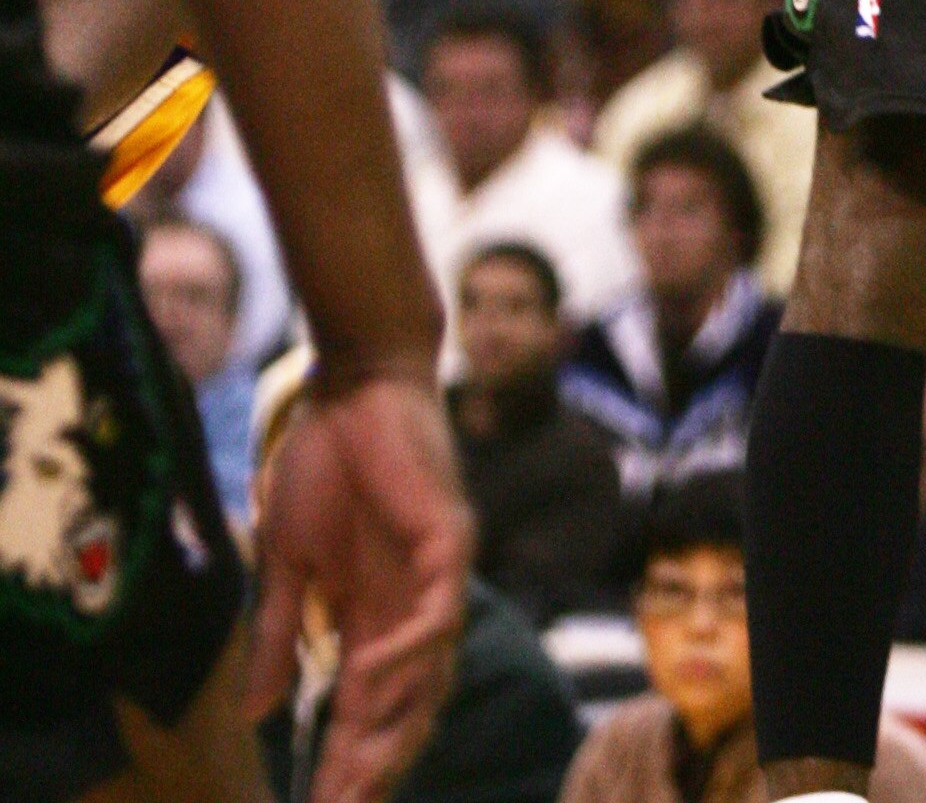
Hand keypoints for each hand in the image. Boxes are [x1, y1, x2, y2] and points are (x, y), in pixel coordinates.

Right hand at [249, 370, 471, 802]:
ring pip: (430, 673)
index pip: (360, 707)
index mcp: (373, 613)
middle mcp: (412, 606)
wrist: (351, 383)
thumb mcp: (285, 559)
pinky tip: (370, 672)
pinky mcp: (450, 537)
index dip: (341, 761)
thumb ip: (276, 633)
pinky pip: (442, 610)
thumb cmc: (322, 460)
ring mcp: (436, 574)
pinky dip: (410, 648)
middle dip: (373, 765)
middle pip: (404, 709)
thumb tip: (253, 712)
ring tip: (358, 775)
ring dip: (394, 725)